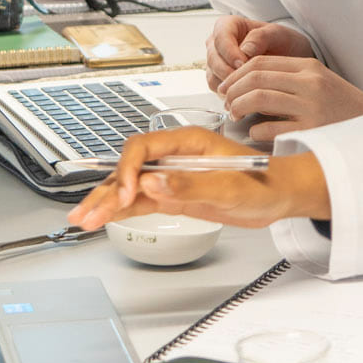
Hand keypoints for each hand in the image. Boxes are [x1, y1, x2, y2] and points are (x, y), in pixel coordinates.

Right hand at [66, 126, 330, 230]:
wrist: (280, 194)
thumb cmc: (263, 182)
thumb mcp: (229, 186)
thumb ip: (190, 184)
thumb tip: (153, 182)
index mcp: (188, 142)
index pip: (143, 148)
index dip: (129, 170)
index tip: (126, 195)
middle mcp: (176, 156)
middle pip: (131, 169)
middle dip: (106, 190)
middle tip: (87, 214)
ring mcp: (173, 176)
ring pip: (131, 187)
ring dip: (106, 202)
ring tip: (82, 220)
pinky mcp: (175, 194)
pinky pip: (142, 201)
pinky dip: (121, 210)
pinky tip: (103, 218)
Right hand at [205, 15, 316, 91]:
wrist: (286, 57)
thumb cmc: (280, 41)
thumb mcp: (276, 34)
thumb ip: (260, 37)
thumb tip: (245, 50)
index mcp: (227, 25)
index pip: (220, 37)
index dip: (229, 52)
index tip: (242, 63)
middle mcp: (217, 44)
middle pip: (213, 59)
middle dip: (229, 71)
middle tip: (247, 80)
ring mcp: (217, 63)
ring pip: (213, 76)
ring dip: (229, 85)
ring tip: (250, 87)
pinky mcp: (219, 79)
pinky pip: (219, 90)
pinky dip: (230, 94)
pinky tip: (247, 93)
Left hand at [220, 56, 362, 139]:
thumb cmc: (341, 105)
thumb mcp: (319, 80)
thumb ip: (289, 77)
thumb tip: (248, 82)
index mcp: (308, 67)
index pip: (262, 62)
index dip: (237, 73)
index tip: (226, 85)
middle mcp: (309, 83)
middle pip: (257, 78)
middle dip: (233, 90)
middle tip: (226, 101)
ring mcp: (310, 106)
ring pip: (260, 98)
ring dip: (239, 106)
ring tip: (234, 114)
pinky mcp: (311, 129)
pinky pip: (271, 127)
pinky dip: (256, 129)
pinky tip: (254, 131)